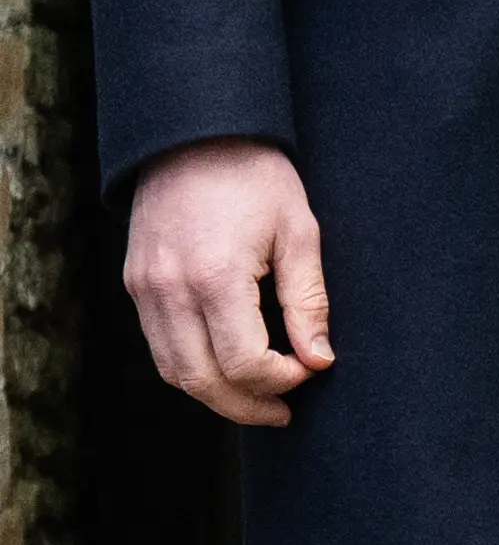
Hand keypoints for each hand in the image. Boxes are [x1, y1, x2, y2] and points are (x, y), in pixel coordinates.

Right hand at [125, 139, 332, 426]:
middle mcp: (169, 290)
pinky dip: (191, 367)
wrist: (194, 131)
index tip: (311, 370)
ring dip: (215, 394)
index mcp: (214, 277)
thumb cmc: (255, 174)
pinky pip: (159, 345)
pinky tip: (226, 366)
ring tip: (258, 398)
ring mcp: (143, 288)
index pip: (244, 363)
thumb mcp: (299, 231)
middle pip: (201, 380)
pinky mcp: (135, 284)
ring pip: (172, 371)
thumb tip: (319, 359)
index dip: (281, 381)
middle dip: (246, 406)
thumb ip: (308, 302)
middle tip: (284, 413)